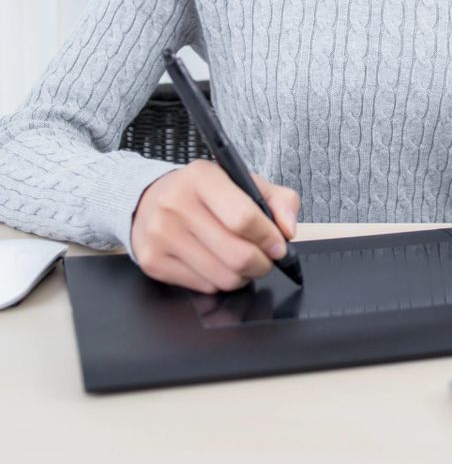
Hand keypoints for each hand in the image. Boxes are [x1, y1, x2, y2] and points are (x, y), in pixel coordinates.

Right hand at [131, 161, 301, 292]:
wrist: (150, 200)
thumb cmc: (205, 193)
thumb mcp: (243, 182)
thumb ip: (278, 200)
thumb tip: (288, 230)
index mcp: (202, 177)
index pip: (244, 217)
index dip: (269, 238)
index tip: (279, 246)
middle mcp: (176, 204)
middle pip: (236, 254)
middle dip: (261, 263)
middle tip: (265, 260)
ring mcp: (161, 234)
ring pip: (223, 277)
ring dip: (242, 276)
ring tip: (242, 261)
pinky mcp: (152, 261)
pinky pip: (203, 287)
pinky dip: (218, 281)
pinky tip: (216, 264)